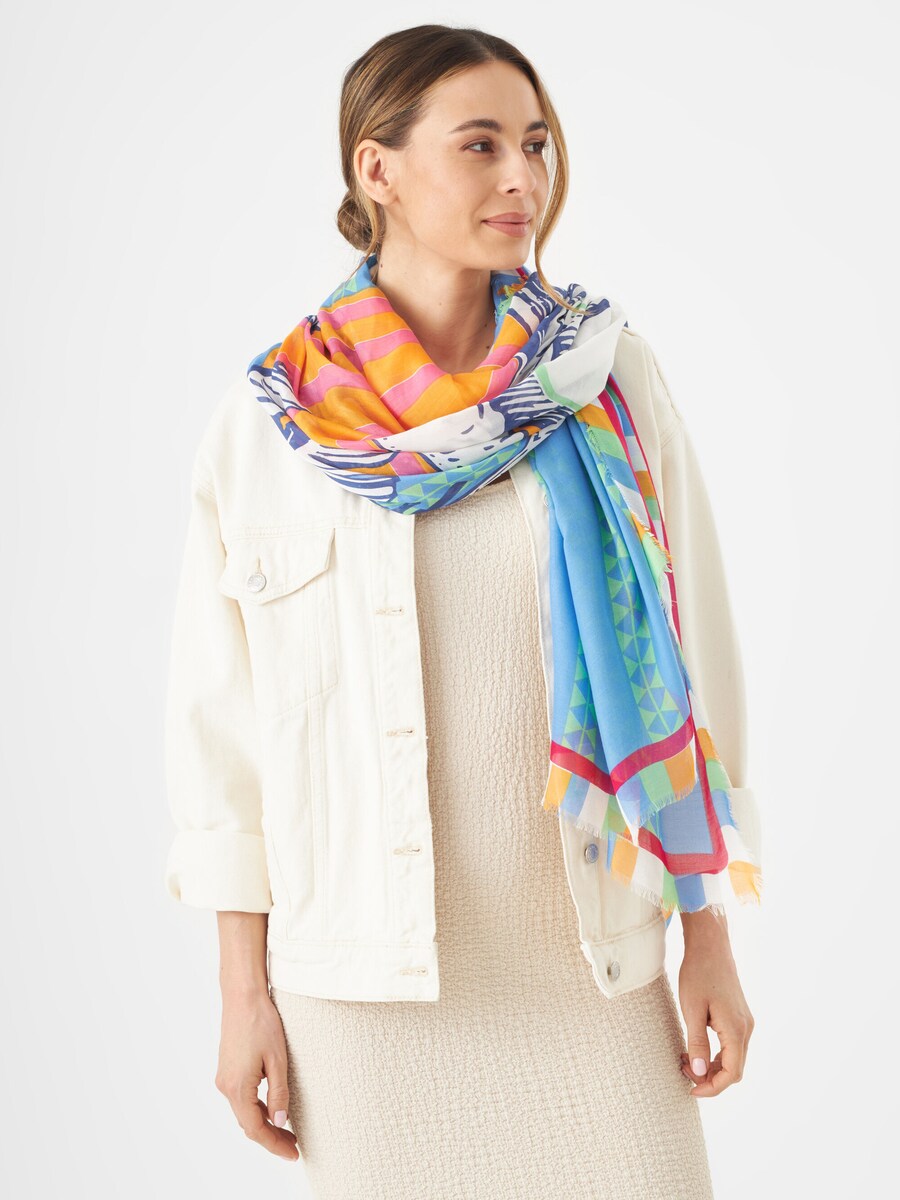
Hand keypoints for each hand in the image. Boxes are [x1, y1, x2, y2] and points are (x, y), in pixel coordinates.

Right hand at [215, 987, 299, 1160]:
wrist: (242, 997)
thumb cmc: (262, 1023)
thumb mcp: (278, 1060)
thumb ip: (279, 1093)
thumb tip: (280, 1122)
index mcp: (238, 1088)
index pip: (255, 1129)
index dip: (274, 1144)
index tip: (293, 1154)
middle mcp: (226, 1087)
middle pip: (248, 1124)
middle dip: (271, 1138)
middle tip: (294, 1146)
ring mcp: (224, 1078)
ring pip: (244, 1112)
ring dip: (263, 1124)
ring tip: (287, 1132)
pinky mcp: (227, 1070)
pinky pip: (241, 1099)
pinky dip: (256, 1110)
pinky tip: (271, 1109)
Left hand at [677, 908, 754, 1097]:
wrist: (710, 946)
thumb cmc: (698, 974)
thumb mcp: (691, 1009)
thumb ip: (696, 1043)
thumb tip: (700, 1073)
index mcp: (736, 1029)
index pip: (732, 1073)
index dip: (713, 1088)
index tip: (691, 1090)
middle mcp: (746, 1028)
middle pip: (735, 1069)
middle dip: (710, 1078)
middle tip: (683, 1072)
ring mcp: (745, 1022)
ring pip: (733, 1058)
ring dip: (712, 1066)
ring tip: (685, 1061)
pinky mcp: (739, 1016)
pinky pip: (731, 1045)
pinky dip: (716, 1054)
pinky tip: (695, 1049)